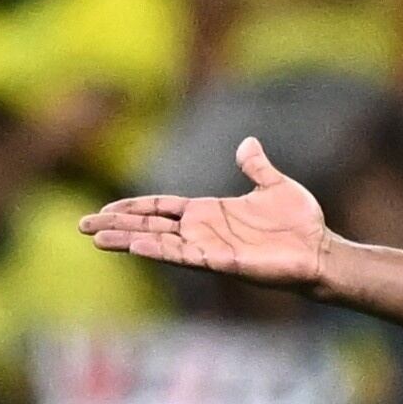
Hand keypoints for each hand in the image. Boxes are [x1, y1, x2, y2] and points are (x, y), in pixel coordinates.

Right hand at [78, 137, 328, 288]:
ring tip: (96, 238)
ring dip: (127, 239)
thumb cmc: (301, 223)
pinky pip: (184, 255)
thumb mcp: (275, 185)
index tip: (106, 208)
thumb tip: (247, 142)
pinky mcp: (221, 261)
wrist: (320, 249)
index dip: (135, 206)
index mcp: (210, 211)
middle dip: (117, 224)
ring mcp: (209, 247)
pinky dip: (159, 250)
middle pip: (150, 225)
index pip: (162, 208)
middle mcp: (203, 230)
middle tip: (82, 226)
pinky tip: (136, 246)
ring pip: (158, 242)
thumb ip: (255, 167)